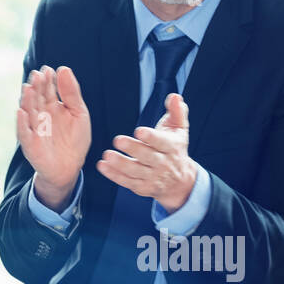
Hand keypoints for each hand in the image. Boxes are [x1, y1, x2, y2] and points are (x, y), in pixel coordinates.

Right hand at [16, 65, 90, 209]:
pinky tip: (21, 111)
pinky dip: (21, 122)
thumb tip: (63, 69)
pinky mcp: (29, 143)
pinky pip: (23, 132)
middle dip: (37, 87)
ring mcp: (33, 128)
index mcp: (52, 106)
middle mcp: (40, 115)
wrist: (69, 168)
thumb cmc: (74, 140)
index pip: (48, 89)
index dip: (48, 80)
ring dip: (27, 100)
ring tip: (28, 88)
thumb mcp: (79, 113)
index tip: (49, 70)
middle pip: (36, 98)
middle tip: (38, 75)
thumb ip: (72, 93)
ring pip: (28, 112)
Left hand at [96, 93, 196, 210]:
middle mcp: (163, 163)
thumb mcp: (180, 129)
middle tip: (118, 140)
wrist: (180, 181)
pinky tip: (103, 166)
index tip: (139, 131)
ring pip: (136, 171)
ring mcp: (153, 177)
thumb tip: (175, 96)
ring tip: (107, 155)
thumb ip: (177, 111)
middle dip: (133, 149)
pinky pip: (128, 182)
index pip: (162, 142)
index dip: (151, 137)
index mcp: (172, 147)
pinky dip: (114, 175)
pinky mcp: (143, 187)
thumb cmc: (175, 149)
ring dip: (120, 164)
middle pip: (147, 156)